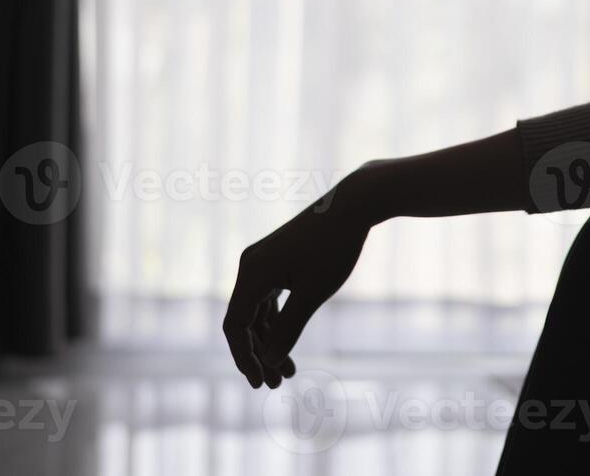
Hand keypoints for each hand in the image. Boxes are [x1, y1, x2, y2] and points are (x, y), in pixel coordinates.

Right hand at [222, 176, 371, 387]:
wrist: (353, 205)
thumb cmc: (335, 248)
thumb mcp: (313, 294)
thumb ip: (288, 328)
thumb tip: (269, 360)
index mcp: (252, 274)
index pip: (235, 326)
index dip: (244, 357)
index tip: (260, 382)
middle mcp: (250, 266)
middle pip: (245, 321)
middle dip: (259, 355)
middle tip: (276, 384)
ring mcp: (263, 261)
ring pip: (258, 311)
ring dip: (270, 341)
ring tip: (288, 372)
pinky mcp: (277, 259)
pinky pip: (269, 297)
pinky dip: (277, 321)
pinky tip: (288, 341)